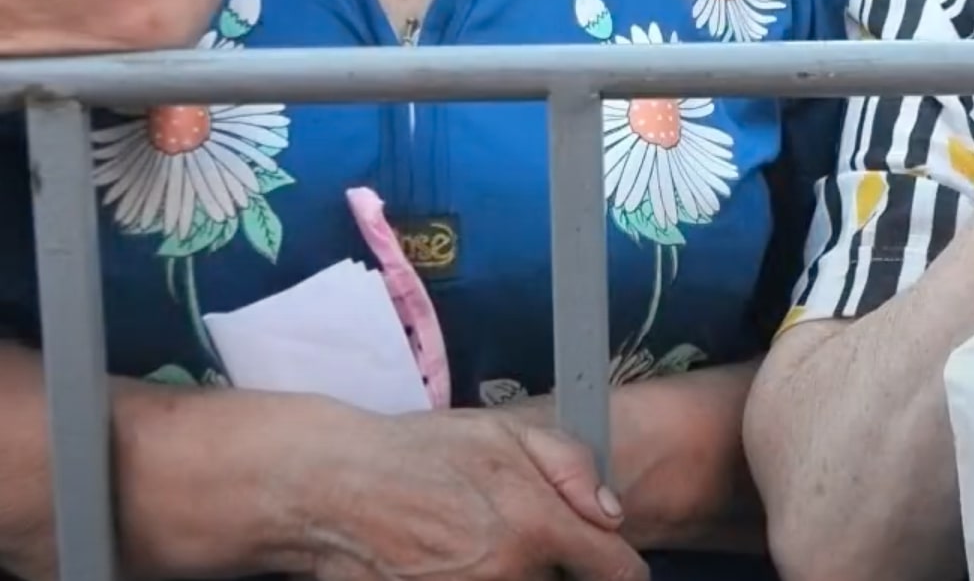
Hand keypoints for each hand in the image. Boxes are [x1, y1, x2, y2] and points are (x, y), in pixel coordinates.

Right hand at [285, 403, 644, 580]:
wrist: (329, 489)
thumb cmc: (416, 455)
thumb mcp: (505, 431)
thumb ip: (573, 468)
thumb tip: (610, 513)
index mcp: (537, 526)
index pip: (616, 571)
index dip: (619, 567)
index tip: (612, 564)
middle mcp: (508, 574)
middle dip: (553, 563)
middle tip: (516, 534)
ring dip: (513, 574)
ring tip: (473, 542)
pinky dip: (473, 580)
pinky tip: (449, 560)